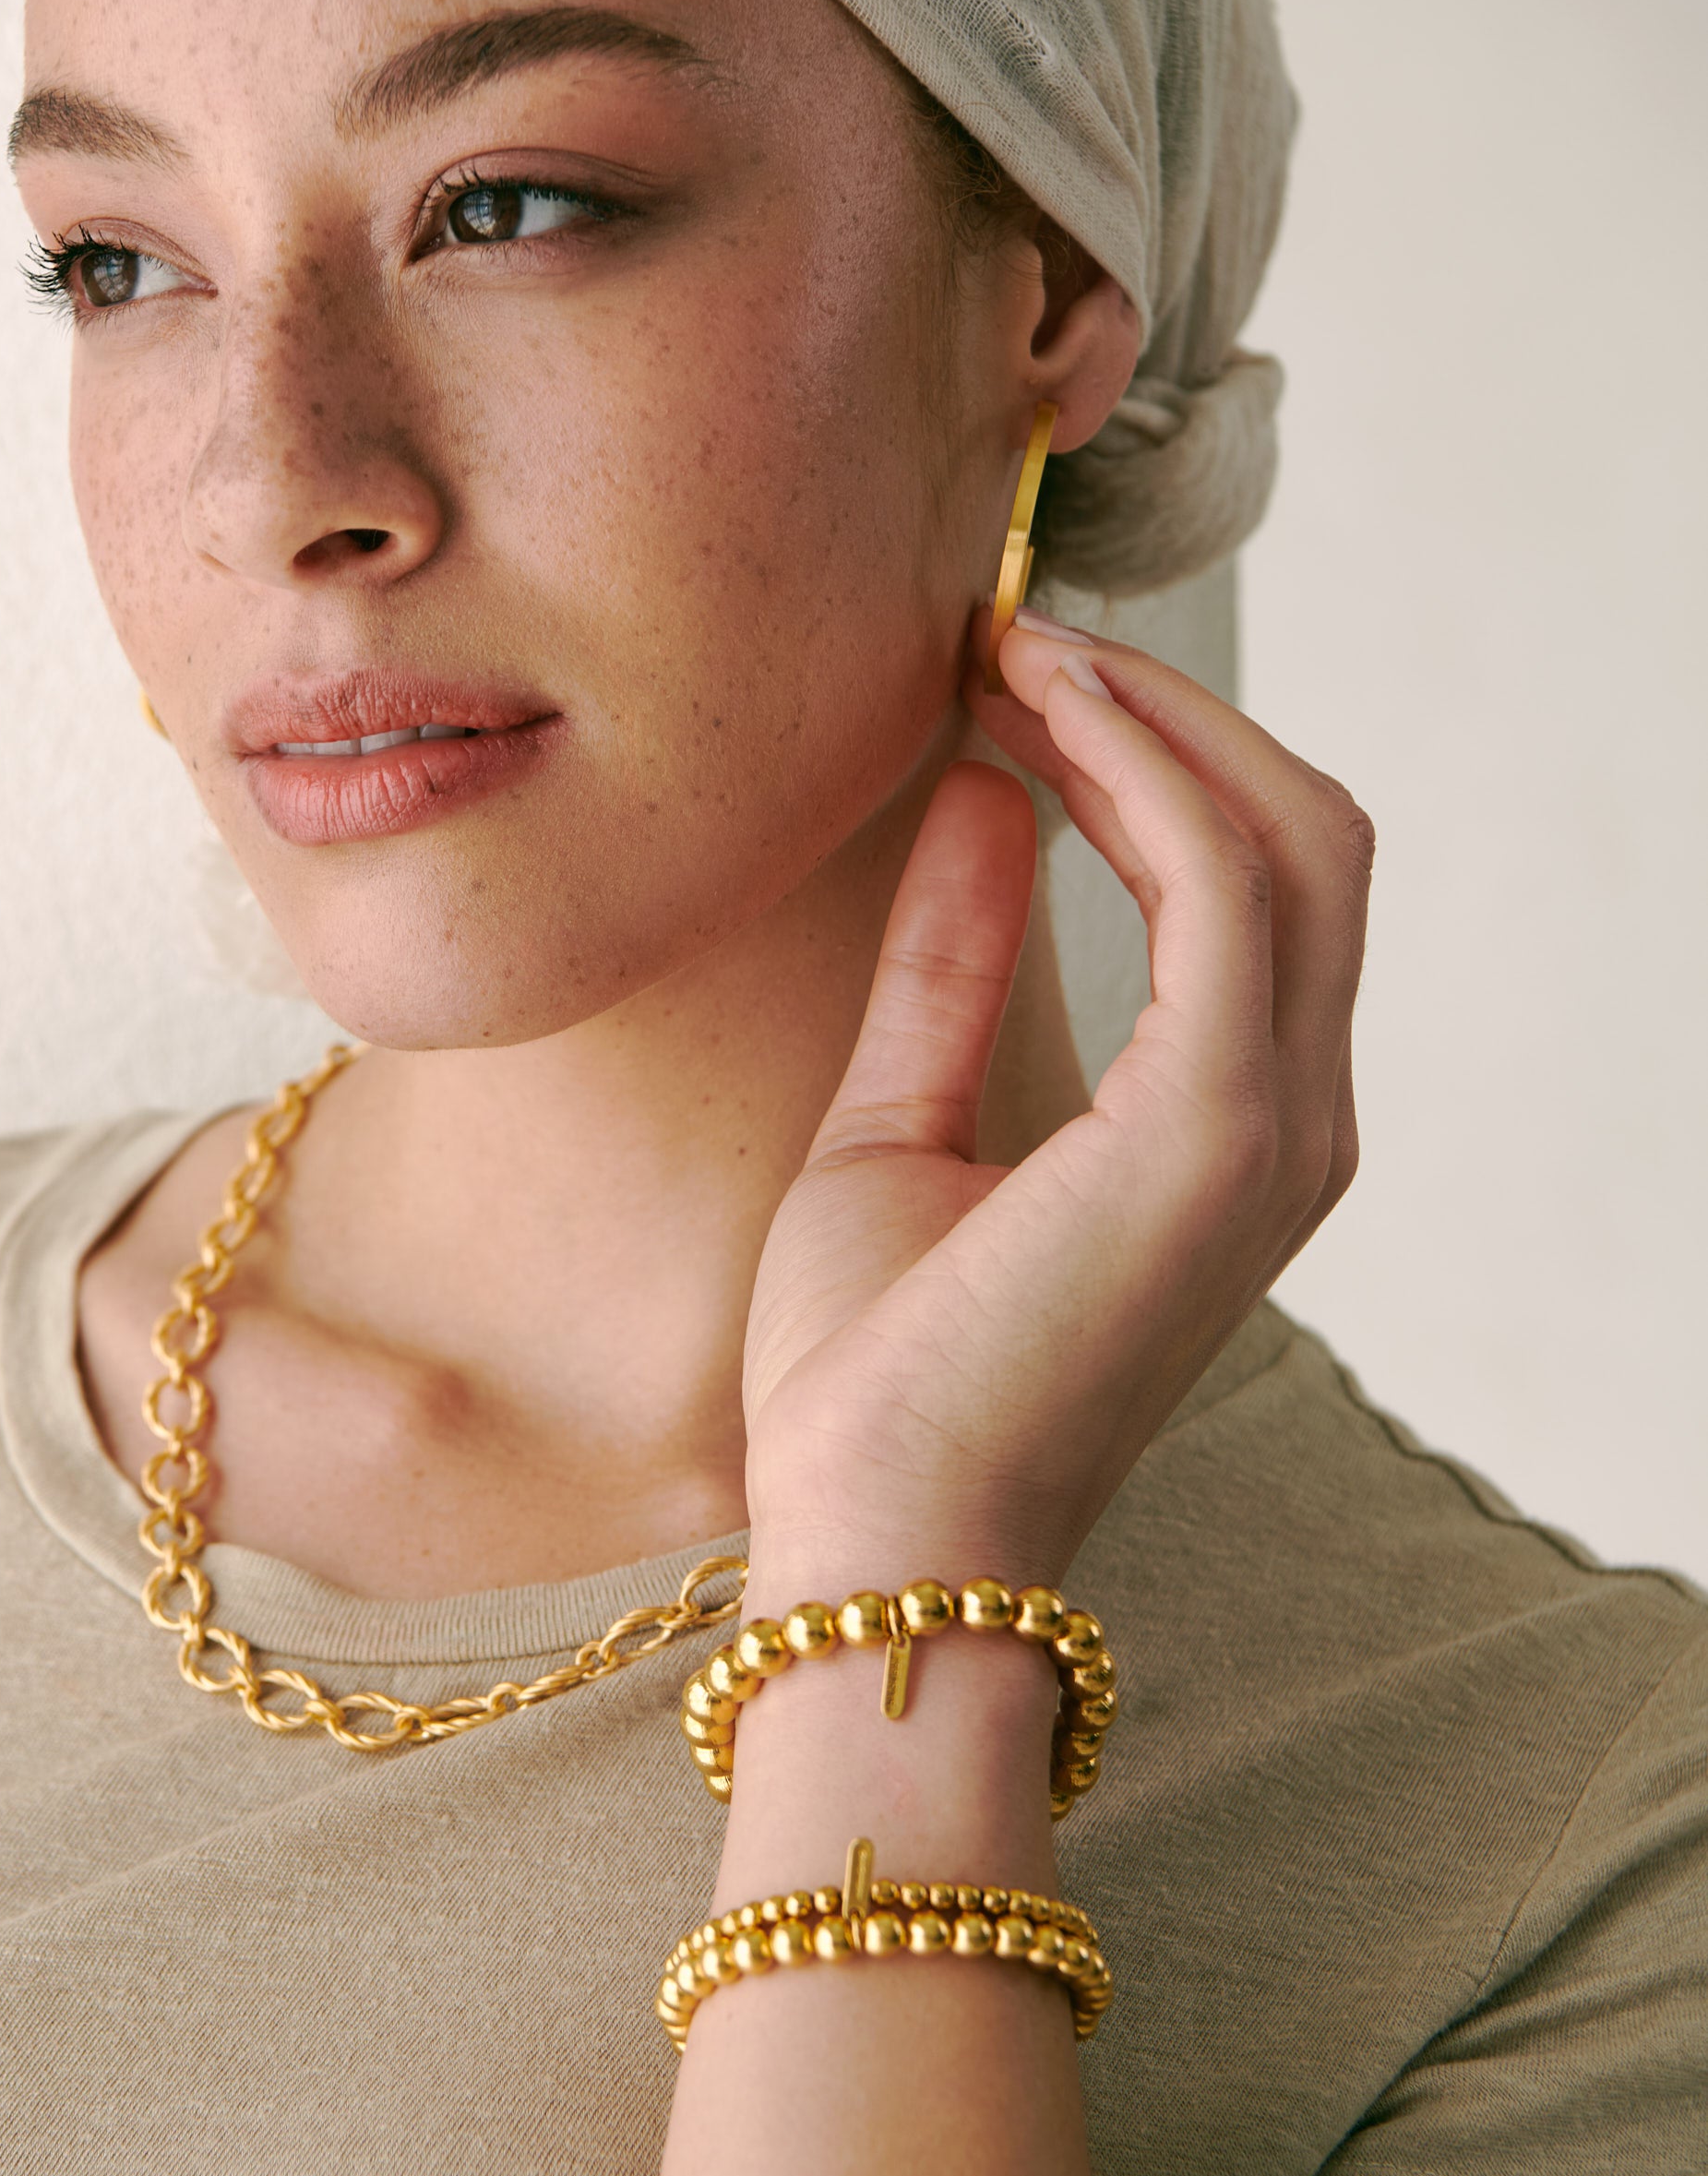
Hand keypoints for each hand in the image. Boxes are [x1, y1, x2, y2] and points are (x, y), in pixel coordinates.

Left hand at [739, 612, 1373, 1598]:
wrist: (867, 1536)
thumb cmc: (875, 1373)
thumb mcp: (899, 1120)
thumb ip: (950, 963)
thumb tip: (974, 798)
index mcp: (1230, 1131)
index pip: (1257, 883)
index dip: (1153, 757)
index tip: (1014, 678)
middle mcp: (1293, 1119)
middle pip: (1306, 835)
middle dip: (1171, 714)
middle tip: (1016, 639)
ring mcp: (1272, 1122)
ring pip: (1291, 836)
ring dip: (1156, 720)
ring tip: (1017, 652)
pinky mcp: (1215, 1123)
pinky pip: (1222, 884)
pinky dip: (1142, 773)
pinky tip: (1032, 719)